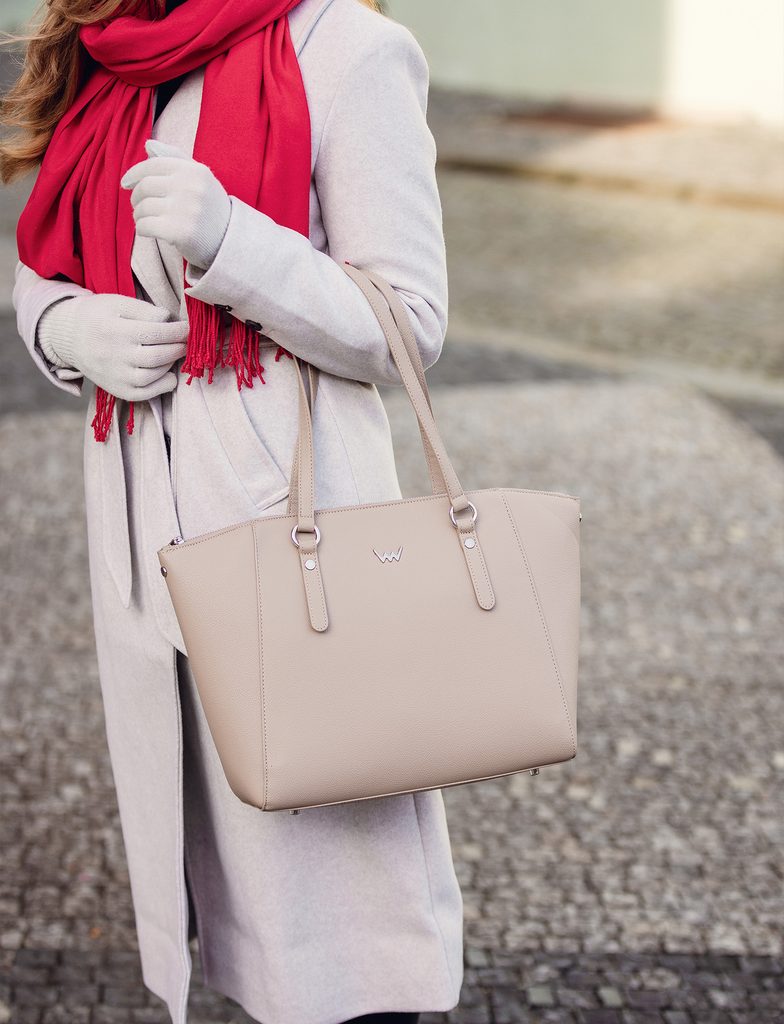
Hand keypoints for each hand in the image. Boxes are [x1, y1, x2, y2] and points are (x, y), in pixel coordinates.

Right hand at [37, 291, 188, 400]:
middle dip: (178, 348)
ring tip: (174, 352)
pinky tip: (167, 372)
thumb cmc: (99, 316)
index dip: (177, 331)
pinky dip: (163, 385)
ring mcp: (115, 377)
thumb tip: (170, 320)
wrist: (70, 338)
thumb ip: (145, 310)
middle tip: (188, 341)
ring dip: (171, 364)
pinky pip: (146, 394)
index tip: (189, 327)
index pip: (154, 333)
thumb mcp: (118, 302)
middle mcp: (113, 356)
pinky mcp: (117, 390)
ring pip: (154, 375)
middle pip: (157, 356)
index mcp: (114, 330)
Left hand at [120, 139, 231, 269]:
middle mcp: (190, 187)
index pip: (152, 165)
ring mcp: (185, 210)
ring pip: (142, 208)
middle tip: (139, 207)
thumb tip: (148, 145)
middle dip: (136, 198)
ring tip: (147, 220)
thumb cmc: (210, 209)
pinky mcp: (179, 232)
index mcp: (194, 170)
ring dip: (139, 216)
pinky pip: (145, 226)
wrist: (229, 242)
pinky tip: (148, 231)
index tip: (125, 184)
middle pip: (144, 187)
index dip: (133, 174)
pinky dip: (141, 229)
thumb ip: (175, 158)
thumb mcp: (200, 179)